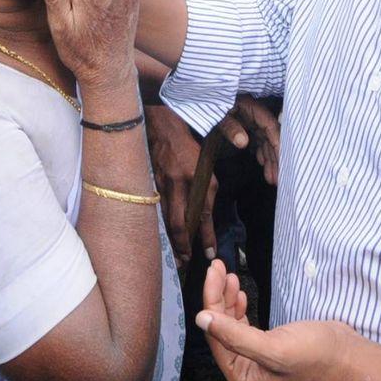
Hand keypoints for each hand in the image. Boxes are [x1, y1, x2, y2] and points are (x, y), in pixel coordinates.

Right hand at [146, 104, 216, 264]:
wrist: (159, 117)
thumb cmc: (187, 130)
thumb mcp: (208, 146)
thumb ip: (217, 166)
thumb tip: (229, 171)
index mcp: (194, 174)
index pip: (202, 212)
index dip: (205, 234)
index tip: (209, 252)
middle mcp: (178, 183)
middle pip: (179, 223)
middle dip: (183, 246)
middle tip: (186, 263)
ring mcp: (162, 183)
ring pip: (166, 218)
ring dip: (171, 239)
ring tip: (176, 257)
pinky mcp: (152, 181)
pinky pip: (157, 208)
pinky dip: (162, 224)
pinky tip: (165, 234)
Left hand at [198, 259, 356, 380]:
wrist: (348, 356)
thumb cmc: (317, 357)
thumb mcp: (273, 348)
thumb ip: (235, 336)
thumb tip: (202, 320)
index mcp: (243, 379)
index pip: (217, 336)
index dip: (211, 302)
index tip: (211, 274)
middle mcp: (247, 372)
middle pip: (221, 328)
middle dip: (217, 296)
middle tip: (217, 267)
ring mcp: (257, 359)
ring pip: (231, 324)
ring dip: (227, 298)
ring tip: (227, 275)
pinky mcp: (268, 346)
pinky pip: (244, 324)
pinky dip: (238, 306)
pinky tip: (239, 294)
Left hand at [218, 95, 280, 184]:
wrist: (201, 98)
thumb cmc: (209, 103)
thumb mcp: (218, 114)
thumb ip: (230, 127)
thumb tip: (242, 142)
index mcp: (252, 108)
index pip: (271, 126)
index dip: (278, 144)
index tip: (282, 161)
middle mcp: (255, 115)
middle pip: (270, 137)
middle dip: (275, 157)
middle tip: (277, 178)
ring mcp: (251, 120)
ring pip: (264, 141)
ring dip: (269, 158)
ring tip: (271, 178)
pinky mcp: (245, 125)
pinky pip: (257, 140)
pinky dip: (260, 153)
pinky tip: (262, 163)